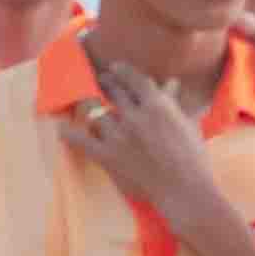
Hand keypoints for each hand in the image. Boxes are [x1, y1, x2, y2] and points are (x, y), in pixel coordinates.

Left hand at [60, 54, 230, 234]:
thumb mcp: (187, 124)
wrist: (183, 188)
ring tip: (85, 101)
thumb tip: (170, 82)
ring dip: (90, 106)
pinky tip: (61, 128)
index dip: (122, 70)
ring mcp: (118, 135)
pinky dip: (69, 134)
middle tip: (102, 80)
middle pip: (113, 91)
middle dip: (106, 82)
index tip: (115, 67)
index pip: (134, 79)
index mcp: (157, 105)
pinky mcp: (106, 155)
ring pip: (95, 112)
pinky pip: (81, 140)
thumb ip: (174, 102)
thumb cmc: (193, 157)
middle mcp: (134, 116)